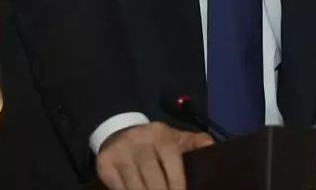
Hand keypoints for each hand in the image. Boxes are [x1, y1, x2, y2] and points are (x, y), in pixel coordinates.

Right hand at [95, 121, 213, 189]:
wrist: (118, 132)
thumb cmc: (153, 142)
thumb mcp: (174, 137)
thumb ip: (194, 142)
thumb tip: (211, 146)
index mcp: (160, 134)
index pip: (171, 163)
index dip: (177, 185)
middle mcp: (138, 141)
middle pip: (153, 177)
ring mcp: (120, 152)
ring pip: (135, 186)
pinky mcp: (105, 164)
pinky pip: (118, 188)